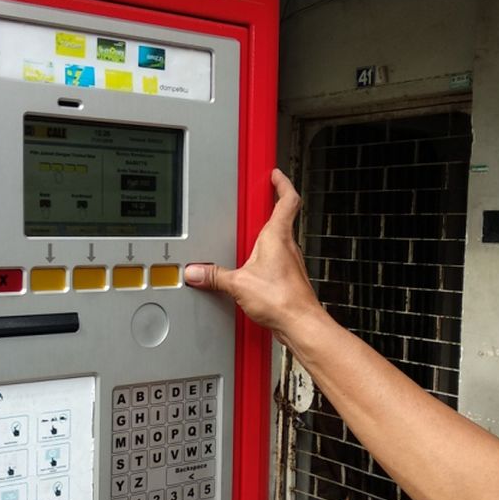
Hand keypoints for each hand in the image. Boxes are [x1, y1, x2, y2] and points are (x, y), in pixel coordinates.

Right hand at [184, 169, 322, 338]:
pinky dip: (263, 258)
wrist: (300, 324)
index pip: (288, 199)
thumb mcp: (238, 284)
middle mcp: (288, 246)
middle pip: (282, 218)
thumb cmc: (283, 300)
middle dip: (269, 207)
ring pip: (278, 241)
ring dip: (265, 235)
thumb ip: (215, 276)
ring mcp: (290, 262)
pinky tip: (252, 270)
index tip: (275, 175)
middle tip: (259, 199)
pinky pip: (275, 261)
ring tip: (249, 235)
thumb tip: (198, 271)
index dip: (282, 184)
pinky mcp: (288, 279)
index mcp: (278, 236)